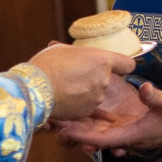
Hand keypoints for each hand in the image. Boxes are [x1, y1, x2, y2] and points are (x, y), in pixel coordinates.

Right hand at [24, 44, 138, 123]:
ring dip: (84, 92)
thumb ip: (77, 54)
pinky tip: (63, 98)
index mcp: (102, 60)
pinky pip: (85, 107)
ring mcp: (96, 98)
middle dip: (93, 78)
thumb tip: (74, 55)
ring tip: (64, 87)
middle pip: (106, 79)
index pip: (127, 64)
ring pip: (95, 94)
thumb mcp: (62, 49)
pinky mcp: (86, 112)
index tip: (115, 66)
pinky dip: (77, 104)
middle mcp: (104, 80)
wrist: (35, 88)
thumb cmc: (47, 64)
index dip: (121, 65)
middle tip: (73, 75)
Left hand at [58, 82, 161, 154]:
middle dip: (72, 133)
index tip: (64, 132)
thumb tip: (144, 89)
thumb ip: (156, 97)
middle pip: (93, 138)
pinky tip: (75, 113)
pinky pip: (103, 126)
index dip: (82, 137)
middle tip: (50, 124)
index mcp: (132, 134)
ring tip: (55, 118)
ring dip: (78, 127)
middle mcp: (124, 136)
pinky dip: (88, 122)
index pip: (102, 139)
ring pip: (96, 133)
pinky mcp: (126, 126)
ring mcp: (125, 131)